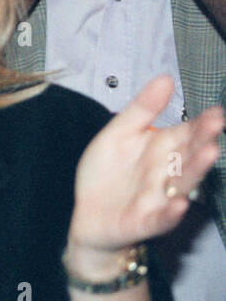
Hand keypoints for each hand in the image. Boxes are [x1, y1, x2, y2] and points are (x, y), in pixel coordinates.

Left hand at [70, 76, 224, 263]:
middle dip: (203, 142)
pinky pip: (160, 218)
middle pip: (187, 156)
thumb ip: (142, 109)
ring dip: (195, 170)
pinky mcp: (143, 222)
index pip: (187, 134)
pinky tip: (180, 203)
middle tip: (217, 126)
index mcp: (161, 150)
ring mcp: (157, 198)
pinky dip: (170, 212)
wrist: (88, 213)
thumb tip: (166, 78)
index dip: (201, 124)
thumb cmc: (108, 173)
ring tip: (210, 153)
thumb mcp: (119, 133)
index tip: (216, 112)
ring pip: (181, 184)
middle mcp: (165, 174)